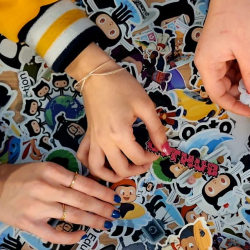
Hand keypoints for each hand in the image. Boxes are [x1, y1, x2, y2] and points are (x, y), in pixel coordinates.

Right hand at [0, 162, 118, 243]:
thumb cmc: (18, 176)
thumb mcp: (43, 168)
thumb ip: (63, 177)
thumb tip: (90, 189)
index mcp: (52, 171)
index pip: (84, 183)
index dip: (103, 192)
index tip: (116, 198)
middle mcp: (47, 188)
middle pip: (83, 200)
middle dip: (103, 208)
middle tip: (116, 213)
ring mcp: (38, 207)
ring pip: (73, 216)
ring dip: (93, 221)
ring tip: (106, 224)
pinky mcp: (29, 223)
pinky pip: (54, 234)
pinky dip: (70, 236)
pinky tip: (82, 235)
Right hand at [68, 43, 168, 181]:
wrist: (97, 74)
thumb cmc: (122, 86)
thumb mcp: (145, 105)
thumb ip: (156, 129)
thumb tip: (165, 148)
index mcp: (120, 135)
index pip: (138, 157)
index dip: (152, 157)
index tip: (158, 150)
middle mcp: (104, 142)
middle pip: (120, 169)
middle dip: (136, 170)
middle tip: (146, 161)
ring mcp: (93, 140)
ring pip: (97, 169)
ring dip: (111, 176)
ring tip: (124, 171)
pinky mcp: (88, 135)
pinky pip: (84, 156)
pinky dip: (91, 164)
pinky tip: (103, 163)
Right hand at [195, 0, 249, 115]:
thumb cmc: (235, 17)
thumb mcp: (247, 49)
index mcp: (207, 64)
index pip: (217, 94)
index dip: (234, 105)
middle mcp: (207, 62)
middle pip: (222, 88)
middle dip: (240, 93)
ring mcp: (213, 56)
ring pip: (227, 79)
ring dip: (242, 82)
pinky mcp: (220, 51)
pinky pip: (230, 68)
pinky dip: (242, 72)